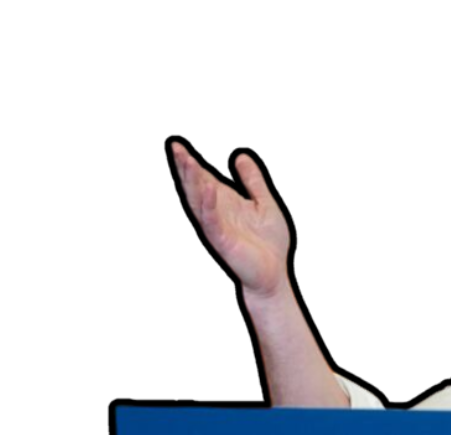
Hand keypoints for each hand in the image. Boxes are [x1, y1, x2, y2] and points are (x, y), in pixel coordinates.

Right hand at [172, 142, 290, 297]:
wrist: (274, 273)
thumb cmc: (269, 242)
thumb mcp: (264, 203)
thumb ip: (253, 181)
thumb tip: (241, 156)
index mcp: (225, 203)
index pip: (204, 179)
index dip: (191, 164)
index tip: (177, 146)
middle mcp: (217, 213)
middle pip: (196, 187)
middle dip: (185, 169)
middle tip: (176, 148)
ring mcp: (218, 227)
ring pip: (199, 202)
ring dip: (192, 183)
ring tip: (188, 161)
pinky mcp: (223, 241)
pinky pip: (212, 222)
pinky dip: (209, 206)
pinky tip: (209, 190)